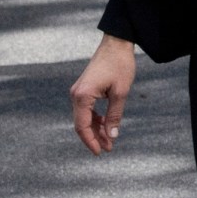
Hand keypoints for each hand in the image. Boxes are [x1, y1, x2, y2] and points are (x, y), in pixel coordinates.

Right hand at [70, 36, 136, 154]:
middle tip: (108, 149)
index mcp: (82, 96)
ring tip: (110, 140)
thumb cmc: (119, 66)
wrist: (116, 44)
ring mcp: (78, 92)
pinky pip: (86, 109)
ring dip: (96, 129)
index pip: (82, 126)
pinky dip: (95, 119)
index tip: (100, 152)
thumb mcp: (121, 92)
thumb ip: (115, 115)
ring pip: (84, 117)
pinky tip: (106, 126)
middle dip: (94, 137)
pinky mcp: (84, 89)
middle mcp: (76, 95)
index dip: (90, 141)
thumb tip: (112, 136)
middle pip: (81, 123)